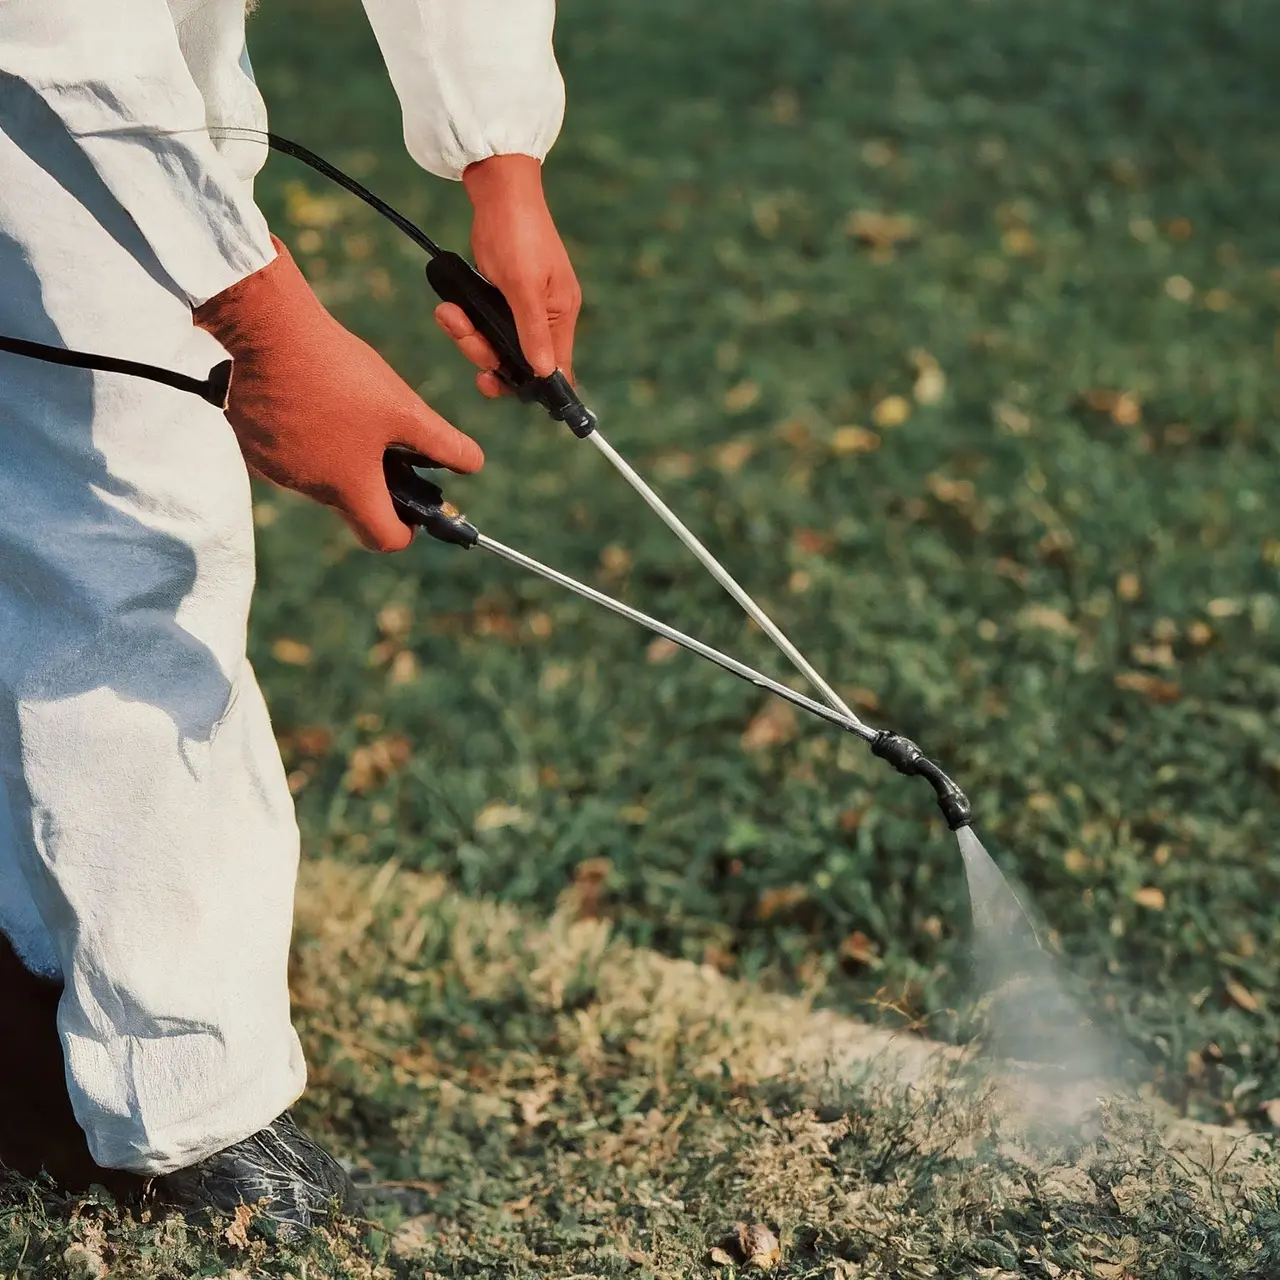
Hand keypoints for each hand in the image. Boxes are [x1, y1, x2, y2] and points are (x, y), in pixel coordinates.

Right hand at [195, 236, 482, 552]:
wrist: (267, 329)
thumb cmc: (339, 371)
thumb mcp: (404, 409)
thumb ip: (442, 443)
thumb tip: (474, 463)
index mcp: (349, 489)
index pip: (384, 539)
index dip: (407, 529)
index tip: (414, 505)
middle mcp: (308, 488)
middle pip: (352, 503)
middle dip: (374, 481)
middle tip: (385, 439)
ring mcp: (274, 467)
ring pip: (319, 475)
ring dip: (338, 455)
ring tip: (346, 407)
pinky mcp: (251, 442)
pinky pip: (287, 451)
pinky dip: (305, 436)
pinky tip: (312, 399)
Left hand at [434, 153, 580, 397]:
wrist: (497, 190)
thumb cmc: (516, 233)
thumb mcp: (523, 287)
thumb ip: (533, 333)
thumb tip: (545, 373)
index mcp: (560, 315)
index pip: (557, 369)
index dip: (533, 387)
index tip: (502, 386)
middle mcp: (545, 316)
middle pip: (518, 362)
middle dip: (485, 354)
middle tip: (465, 337)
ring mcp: (523, 307)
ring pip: (495, 345)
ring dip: (468, 335)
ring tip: (449, 314)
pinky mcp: (502, 296)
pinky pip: (483, 324)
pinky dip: (465, 321)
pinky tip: (450, 308)